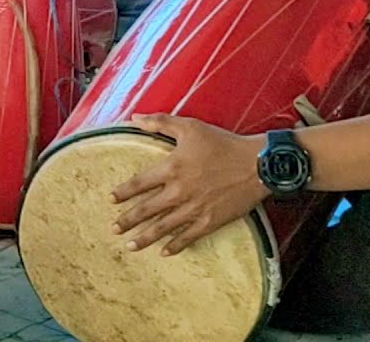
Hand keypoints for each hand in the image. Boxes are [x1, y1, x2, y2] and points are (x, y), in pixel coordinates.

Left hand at [111, 114, 268, 255]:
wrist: (258, 164)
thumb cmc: (223, 143)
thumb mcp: (190, 126)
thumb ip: (160, 122)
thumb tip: (135, 118)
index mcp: (172, 168)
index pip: (139, 183)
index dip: (123, 192)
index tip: (111, 200)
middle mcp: (179, 191)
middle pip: (146, 209)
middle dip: (128, 220)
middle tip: (114, 229)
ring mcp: (194, 209)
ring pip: (163, 227)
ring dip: (144, 238)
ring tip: (130, 246)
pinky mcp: (210, 221)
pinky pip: (188, 237)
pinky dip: (175, 246)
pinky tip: (164, 252)